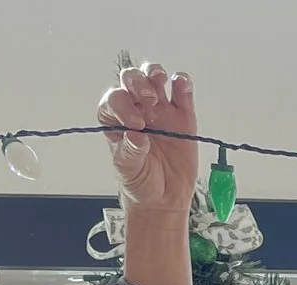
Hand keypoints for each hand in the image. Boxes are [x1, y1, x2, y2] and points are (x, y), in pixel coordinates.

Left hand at [97, 63, 198, 216]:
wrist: (164, 199)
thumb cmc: (141, 183)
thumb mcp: (129, 172)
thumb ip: (131, 153)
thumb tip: (135, 136)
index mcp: (116, 120)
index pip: (114, 100)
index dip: (122, 105)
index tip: (135, 123)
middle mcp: (136, 109)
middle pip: (131, 80)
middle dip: (138, 83)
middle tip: (148, 99)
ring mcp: (160, 110)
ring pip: (154, 77)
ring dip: (155, 73)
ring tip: (160, 83)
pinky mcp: (182, 116)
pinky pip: (182, 91)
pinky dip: (183, 82)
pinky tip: (182, 85)